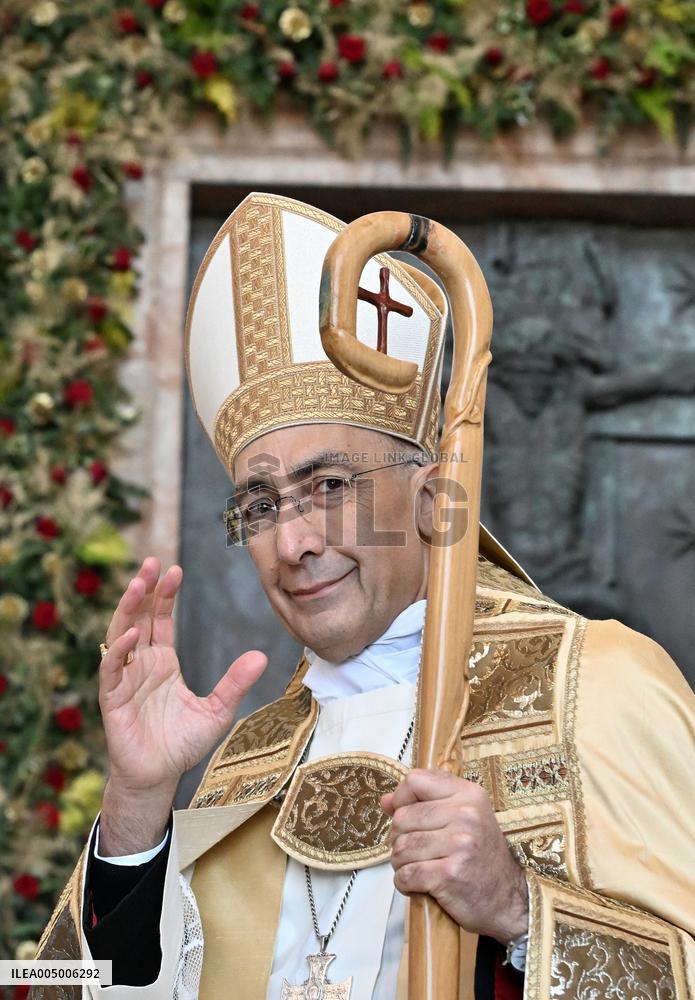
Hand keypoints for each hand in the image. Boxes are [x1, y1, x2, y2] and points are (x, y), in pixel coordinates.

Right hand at [98, 556, 266, 853]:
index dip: (164, 595)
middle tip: (152, 563)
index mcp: (162, 662)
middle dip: (144, 590)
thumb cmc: (183, 745)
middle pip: (138, 618)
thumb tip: (262, 655)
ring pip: (120, 635)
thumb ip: (235, 683)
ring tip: (139, 584)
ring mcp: (124, 680)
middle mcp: (141, 665)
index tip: (174, 570)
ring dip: (128, 609)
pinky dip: (120, 651)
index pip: (160, 620)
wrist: (159, 778)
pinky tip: (132, 634)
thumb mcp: (217, 710)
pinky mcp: (112, 699)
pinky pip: (112, 670)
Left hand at [381, 769, 528, 943]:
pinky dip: (404, 883)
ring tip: (417, 868)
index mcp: (468, 794)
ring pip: (400, 847)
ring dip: (401, 863)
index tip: (406, 817)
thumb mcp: (463, 819)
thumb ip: (424, 804)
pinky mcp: (449, 875)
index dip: (402, 798)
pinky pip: (406, 874)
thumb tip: (385, 801)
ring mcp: (459, 844)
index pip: (416, 780)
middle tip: (413, 852)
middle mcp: (465, 815)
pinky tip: (418, 885)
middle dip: (398, 839)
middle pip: (402, 817)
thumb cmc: (480, 857)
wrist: (509, 900)